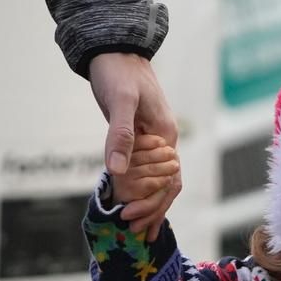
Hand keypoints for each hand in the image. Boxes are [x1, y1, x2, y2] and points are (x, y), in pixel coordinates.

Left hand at [90, 52, 179, 238]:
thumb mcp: (119, 102)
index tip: (129, 219)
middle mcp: (164, 142)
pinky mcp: (140, 139)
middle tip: (132, 232)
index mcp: (165, 136)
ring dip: (149, 205)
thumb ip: (120, 135)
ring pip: (158, 181)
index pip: (166, 181)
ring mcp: (153, 141)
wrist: (115, 48)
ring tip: (137, 230)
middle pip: (165, 186)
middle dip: (151, 211)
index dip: (150, 203)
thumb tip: (117, 171)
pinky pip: (145, 170)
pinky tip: (131, 202)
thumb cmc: (118, 72)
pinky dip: (141, 189)